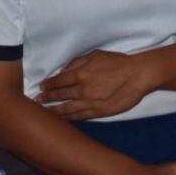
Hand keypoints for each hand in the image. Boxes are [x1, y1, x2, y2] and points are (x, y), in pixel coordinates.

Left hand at [37, 51, 155, 120]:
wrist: (137, 76)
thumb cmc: (118, 62)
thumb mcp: (96, 55)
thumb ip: (78, 62)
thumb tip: (64, 70)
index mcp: (80, 74)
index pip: (58, 81)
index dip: (48, 84)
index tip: (41, 86)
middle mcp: (82, 89)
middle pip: (59, 95)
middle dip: (47, 98)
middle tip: (38, 100)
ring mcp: (90, 103)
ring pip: (67, 109)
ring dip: (54, 110)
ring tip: (45, 112)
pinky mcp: (98, 112)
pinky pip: (80, 116)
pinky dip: (69, 118)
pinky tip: (63, 119)